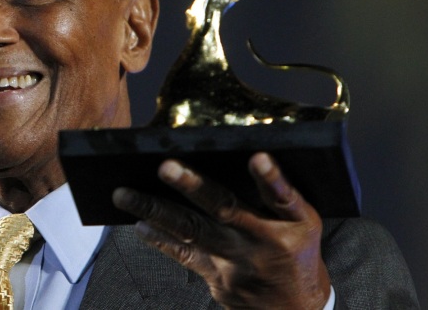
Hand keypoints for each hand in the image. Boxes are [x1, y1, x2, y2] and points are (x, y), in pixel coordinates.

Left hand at [112, 152, 330, 308]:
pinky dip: (161, 239)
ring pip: (192, 231)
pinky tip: (139, 223)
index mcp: (293, 222)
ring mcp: (237, 261)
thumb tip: (240, 151)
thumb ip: (278, 192)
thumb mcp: (304, 220)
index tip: (257, 157)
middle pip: (225, 208)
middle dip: (193, 186)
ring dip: (156, 210)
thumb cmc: (297, 250)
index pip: (282, 196)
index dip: (271, 177)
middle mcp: (263, 240)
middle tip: (165, 166)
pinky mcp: (218, 277)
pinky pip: (185, 255)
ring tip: (124, 194)